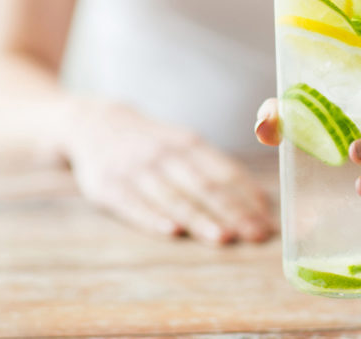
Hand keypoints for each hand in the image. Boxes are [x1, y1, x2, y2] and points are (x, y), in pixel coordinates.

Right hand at [68, 100, 275, 244]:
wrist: (93, 122)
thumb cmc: (151, 142)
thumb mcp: (182, 142)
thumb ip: (216, 169)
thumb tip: (258, 201)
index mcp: (188, 143)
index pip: (224, 172)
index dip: (248, 198)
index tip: (267, 222)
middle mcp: (164, 154)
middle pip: (204, 186)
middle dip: (233, 212)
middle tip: (255, 235)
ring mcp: (136, 169)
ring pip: (173, 197)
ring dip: (200, 218)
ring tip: (224, 238)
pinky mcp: (109, 186)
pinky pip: (134, 204)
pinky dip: (153, 218)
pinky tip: (172, 231)